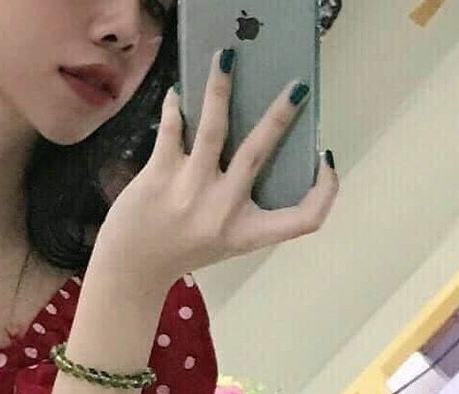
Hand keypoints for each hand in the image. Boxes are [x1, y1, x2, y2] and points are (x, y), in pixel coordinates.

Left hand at [92, 54, 338, 295]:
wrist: (132, 269)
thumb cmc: (183, 249)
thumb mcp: (226, 237)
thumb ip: (245, 203)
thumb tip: (260, 141)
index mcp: (246, 232)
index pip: (304, 219)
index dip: (327, 190)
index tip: (325, 158)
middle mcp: (222, 210)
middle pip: (259, 152)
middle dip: (280, 115)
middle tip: (296, 87)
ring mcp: (190, 191)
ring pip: (214, 128)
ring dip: (221, 88)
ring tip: (226, 58)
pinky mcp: (160, 175)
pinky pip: (174, 128)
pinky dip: (176, 105)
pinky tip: (179, 92)